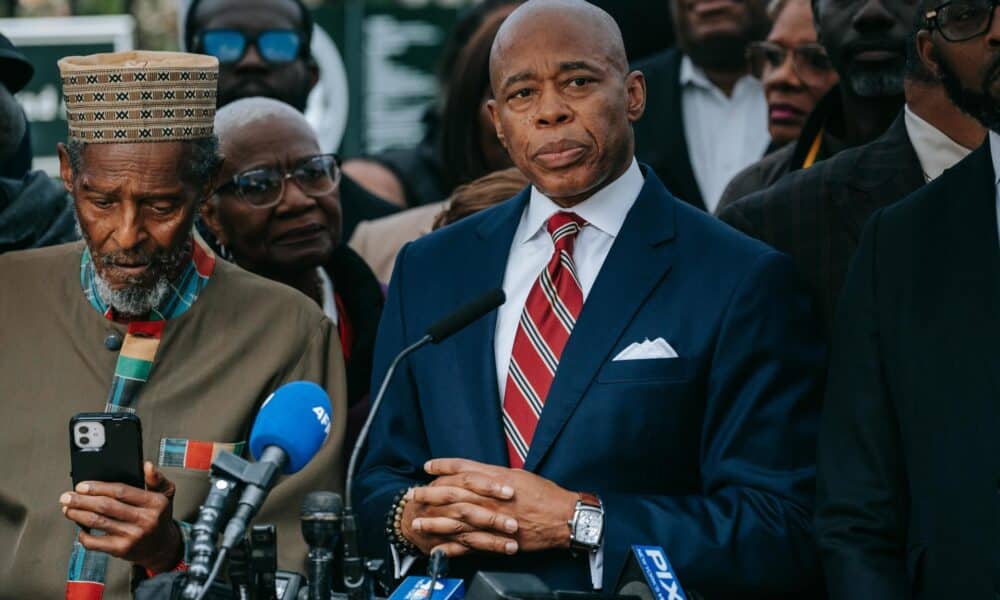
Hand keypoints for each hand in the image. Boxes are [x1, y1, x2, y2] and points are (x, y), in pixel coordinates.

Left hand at [60, 461, 182, 572]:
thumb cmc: (159, 517)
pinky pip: (95, 542)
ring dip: (77, 514)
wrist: (162, 547)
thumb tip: (146, 465)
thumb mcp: (165, 495)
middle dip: (82, 500)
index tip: (82, 486)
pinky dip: (83, 534)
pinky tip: (80, 527)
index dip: (98, 487)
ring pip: (97, 522)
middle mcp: (145, 520)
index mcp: (155, 502)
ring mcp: (132, 536)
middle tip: (67, 497)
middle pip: (105, 506)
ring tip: (68, 509)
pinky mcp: (121, 550)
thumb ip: (156, 479)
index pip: (121, 491)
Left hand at [424, 459, 577, 555]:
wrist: (562, 517)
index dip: (443, 467)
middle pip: (452, 494)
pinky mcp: (496, 540)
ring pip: (455, 520)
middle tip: (412, 495)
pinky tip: (437, 549)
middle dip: (429, 494)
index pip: (462, 469)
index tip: (428, 467)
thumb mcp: (519, 476)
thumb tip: (480, 473)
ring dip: (433, 522)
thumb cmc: (545, 495)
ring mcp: (490, 520)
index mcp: (495, 479)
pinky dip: (451, 548)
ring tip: (418, 523)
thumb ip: (496, 475)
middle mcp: (489, 498)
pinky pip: (468, 545)